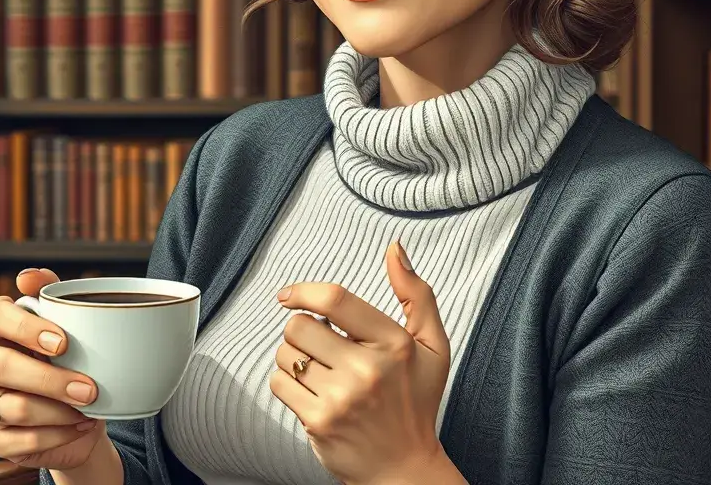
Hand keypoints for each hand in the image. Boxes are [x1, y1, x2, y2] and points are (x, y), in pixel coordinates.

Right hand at [0, 267, 106, 469]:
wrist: (75, 406)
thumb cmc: (66, 353)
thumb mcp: (64, 318)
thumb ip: (49, 291)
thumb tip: (29, 276)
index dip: (25, 328)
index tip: (63, 343)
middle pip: (1, 367)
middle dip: (51, 379)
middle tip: (89, 388)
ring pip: (15, 408)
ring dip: (59, 411)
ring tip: (89, 407)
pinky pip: (22, 441)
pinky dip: (58, 435)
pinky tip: (79, 426)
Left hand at [268, 240, 454, 484]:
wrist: (404, 469)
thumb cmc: (415, 401)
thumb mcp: (431, 346)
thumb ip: (416, 294)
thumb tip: (393, 247)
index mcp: (394, 344)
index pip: (335, 300)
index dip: (304, 291)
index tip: (288, 295)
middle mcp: (368, 370)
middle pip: (300, 326)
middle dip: (303, 331)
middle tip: (322, 347)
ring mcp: (342, 398)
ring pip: (286, 354)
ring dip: (295, 358)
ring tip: (320, 372)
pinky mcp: (319, 422)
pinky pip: (279, 383)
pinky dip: (288, 383)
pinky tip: (312, 393)